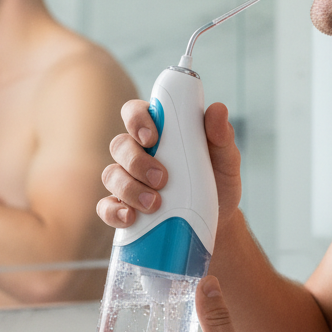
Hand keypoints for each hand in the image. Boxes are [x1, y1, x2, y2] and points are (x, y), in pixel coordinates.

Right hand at [97, 100, 242, 230]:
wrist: (218, 221)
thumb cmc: (218, 181)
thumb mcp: (226, 159)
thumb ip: (221, 136)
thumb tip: (218, 110)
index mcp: (160, 133)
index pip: (136, 112)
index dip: (137, 119)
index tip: (151, 137)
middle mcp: (138, 153)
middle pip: (120, 145)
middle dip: (136, 161)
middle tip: (161, 179)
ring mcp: (128, 180)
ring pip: (111, 175)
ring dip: (129, 189)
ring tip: (154, 204)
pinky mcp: (123, 208)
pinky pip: (106, 207)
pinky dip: (113, 212)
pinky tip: (129, 218)